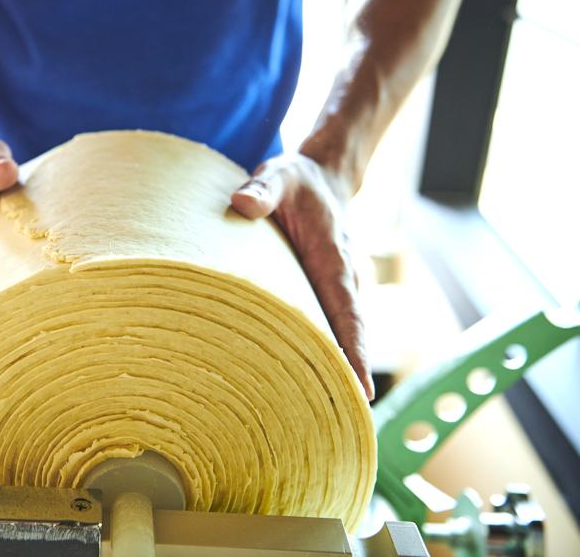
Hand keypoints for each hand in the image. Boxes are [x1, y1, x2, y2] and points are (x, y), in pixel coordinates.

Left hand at [230, 154, 374, 399]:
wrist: (324, 177)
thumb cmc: (296, 181)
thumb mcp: (278, 176)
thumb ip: (261, 189)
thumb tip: (242, 204)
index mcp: (334, 258)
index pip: (347, 313)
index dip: (354, 353)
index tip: (360, 393)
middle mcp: (345, 279)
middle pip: (348, 338)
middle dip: (345, 380)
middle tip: (337, 426)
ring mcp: (339, 288)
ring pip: (339, 336)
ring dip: (332, 373)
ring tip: (319, 421)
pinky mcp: (327, 293)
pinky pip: (328, 328)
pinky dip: (321, 356)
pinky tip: (302, 387)